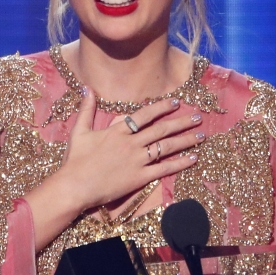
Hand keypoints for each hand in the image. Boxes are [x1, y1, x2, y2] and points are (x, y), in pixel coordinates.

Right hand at [25, 91, 204, 250]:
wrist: (75, 186)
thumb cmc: (75, 160)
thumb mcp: (79, 131)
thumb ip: (86, 109)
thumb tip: (87, 88)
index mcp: (118, 131)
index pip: (144, 115)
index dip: (161, 107)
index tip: (176, 102)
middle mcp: (131, 143)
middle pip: (161, 129)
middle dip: (181, 122)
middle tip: (198, 117)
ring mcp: (137, 160)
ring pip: (166, 147)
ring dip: (186, 140)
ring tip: (201, 135)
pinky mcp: (140, 177)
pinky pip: (164, 168)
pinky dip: (180, 163)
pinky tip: (193, 158)